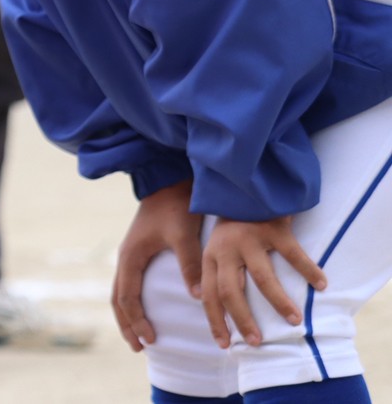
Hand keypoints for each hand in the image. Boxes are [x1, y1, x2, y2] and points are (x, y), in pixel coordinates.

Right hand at [112, 180, 202, 351]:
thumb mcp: (184, 235)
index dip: (138, 321)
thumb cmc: (176, 207)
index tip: (152, 340)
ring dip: (127, 314)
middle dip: (127, 324)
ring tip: (138, 334)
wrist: (169, 180)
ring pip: (120, 291)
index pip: (128, 298)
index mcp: (131, 257)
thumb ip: (189, 265)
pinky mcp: (138, 250)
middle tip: (139, 348)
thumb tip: (197, 297)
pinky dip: (131, 300)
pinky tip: (143, 307)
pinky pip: (128, 282)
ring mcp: (129, 253)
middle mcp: (125, 257)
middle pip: (117, 299)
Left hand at [201, 216, 325, 348]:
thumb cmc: (235, 225)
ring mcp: (249, 238)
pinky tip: (321, 284)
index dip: (216, 321)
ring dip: (279, 303)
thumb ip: (218, 272)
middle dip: (243, 320)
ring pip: (262, 278)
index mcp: (210, 256)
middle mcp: (225, 248)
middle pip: (231, 291)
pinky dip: (308, 271)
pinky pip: (293, 255)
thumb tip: (216, 309)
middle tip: (257, 341)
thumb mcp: (218, 247)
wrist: (247, 186)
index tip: (225, 344)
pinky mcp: (272, 228)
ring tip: (294, 321)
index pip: (209, 294)